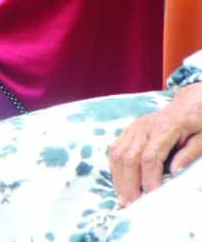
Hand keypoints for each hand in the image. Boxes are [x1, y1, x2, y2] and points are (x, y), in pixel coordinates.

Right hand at [109, 83, 201, 206]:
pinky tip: (120, 183)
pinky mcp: (128, 130)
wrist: (188, 104)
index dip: (149, 178)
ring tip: (123, 198)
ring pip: (118, 153)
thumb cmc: (198, 122)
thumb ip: (190, 154)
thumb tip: (174, 174)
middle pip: (129, 156)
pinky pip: (115, 149)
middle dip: (129, 183)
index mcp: (165, 127)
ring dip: (118, 178)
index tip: (152, 196)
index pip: (150, 156)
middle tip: (132, 204)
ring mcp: (133, 127)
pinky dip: (115, 168)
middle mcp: (144, 126)